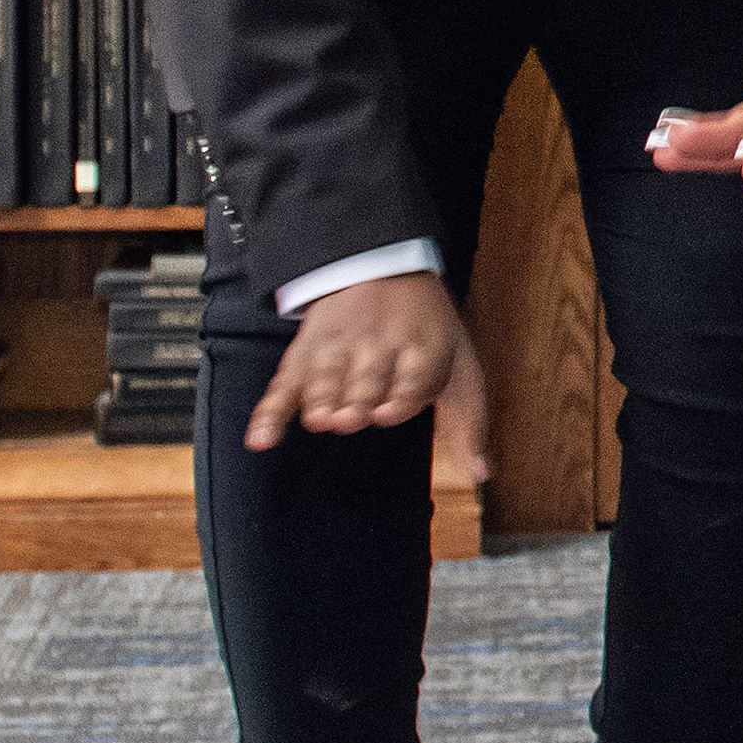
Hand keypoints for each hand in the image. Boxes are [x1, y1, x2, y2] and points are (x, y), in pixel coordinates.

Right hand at [248, 264, 477, 455]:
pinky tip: (261, 439)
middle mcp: (380, 346)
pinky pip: (284, 384)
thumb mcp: (459, 365)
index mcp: (424, 348)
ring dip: (321, 398)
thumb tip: (481, 475)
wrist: (382, 267)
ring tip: (321, 418)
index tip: (387, 413)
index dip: (401, 396)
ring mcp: (340, 347)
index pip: (415, 376)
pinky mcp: (306, 352)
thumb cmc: (426, 332)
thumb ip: (469, 422)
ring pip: (327, 378)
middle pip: (368, 380)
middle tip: (351, 417)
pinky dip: (271, 412)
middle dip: (359, 399)